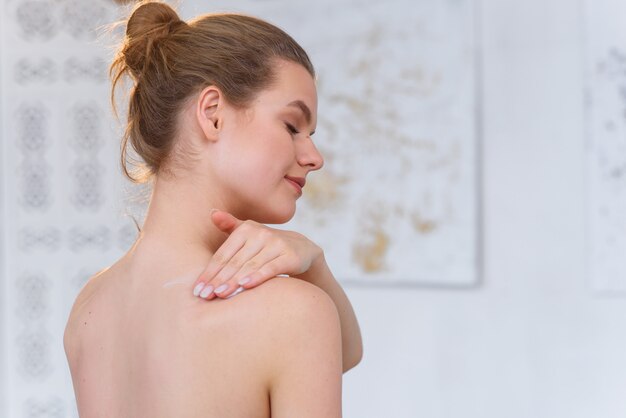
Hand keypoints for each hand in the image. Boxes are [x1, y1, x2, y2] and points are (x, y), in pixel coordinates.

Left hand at [192, 209, 322, 299]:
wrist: (302, 249)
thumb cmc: (266, 245)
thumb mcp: (249, 234)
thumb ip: (230, 226)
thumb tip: (211, 213)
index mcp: (246, 229)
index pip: (223, 254)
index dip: (209, 272)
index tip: (197, 289)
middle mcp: (261, 234)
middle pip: (234, 262)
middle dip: (218, 280)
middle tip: (204, 296)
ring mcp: (276, 244)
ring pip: (250, 266)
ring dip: (233, 281)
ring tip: (220, 294)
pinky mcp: (290, 256)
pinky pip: (271, 268)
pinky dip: (257, 276)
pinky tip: (245, 286)